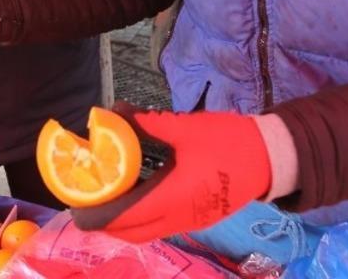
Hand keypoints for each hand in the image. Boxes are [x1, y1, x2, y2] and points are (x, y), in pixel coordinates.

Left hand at [70, 104, 271, 242]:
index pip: (126, 218)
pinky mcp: (200, 218)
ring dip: (124, 221)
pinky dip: (142, 217)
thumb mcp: (185, 127)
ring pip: (148, 231)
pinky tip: (136, 193)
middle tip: (87, 201)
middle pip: (133, 233)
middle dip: (106, 223)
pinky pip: (162, 225)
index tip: (76, 207)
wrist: (272, 158)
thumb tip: (112, 113)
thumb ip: (147, 123)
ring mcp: (191, 222)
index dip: (98, 216)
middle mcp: (180, 218)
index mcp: (174, 198)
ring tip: (107, 197)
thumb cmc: (229, 141)